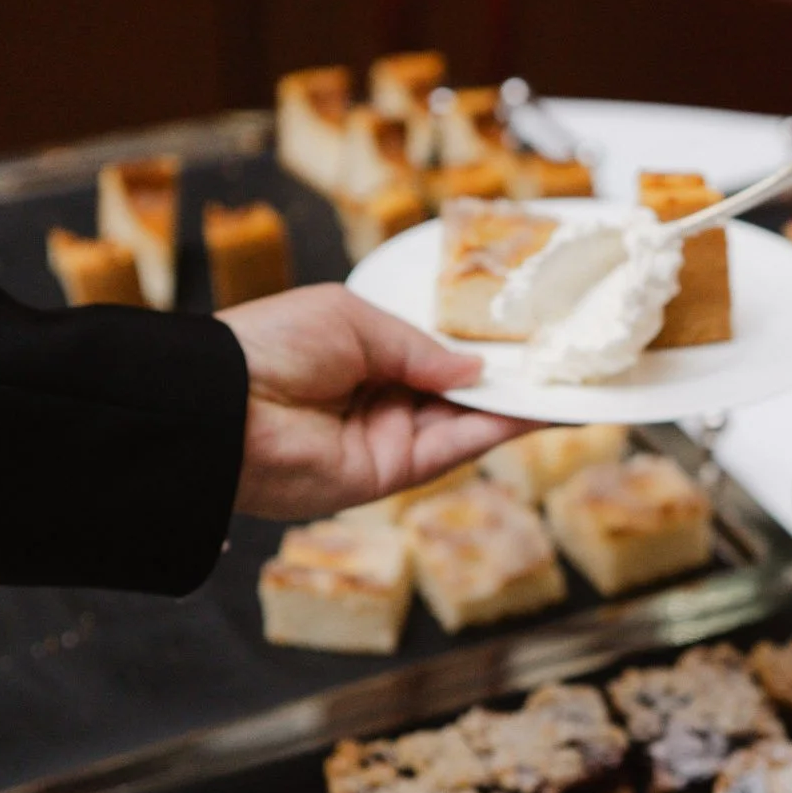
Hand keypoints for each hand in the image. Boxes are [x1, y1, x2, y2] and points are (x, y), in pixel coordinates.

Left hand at [219, 284, 535, 519]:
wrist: (222, 407)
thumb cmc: (272, 345)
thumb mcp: (354, 319)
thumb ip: (419, 346)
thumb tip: (474, 369)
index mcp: (360, 352)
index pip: (430, 352)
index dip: (475, 345)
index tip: (524, 333)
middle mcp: (376, 396)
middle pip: (456, 390)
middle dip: (506, 376)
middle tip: (563, 358)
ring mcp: (384, 437)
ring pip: (465, 421)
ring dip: (516, 404)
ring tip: (569, 381)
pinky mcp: (389, 474)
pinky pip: (453, 449)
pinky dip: (498, 431)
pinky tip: (539, 410)